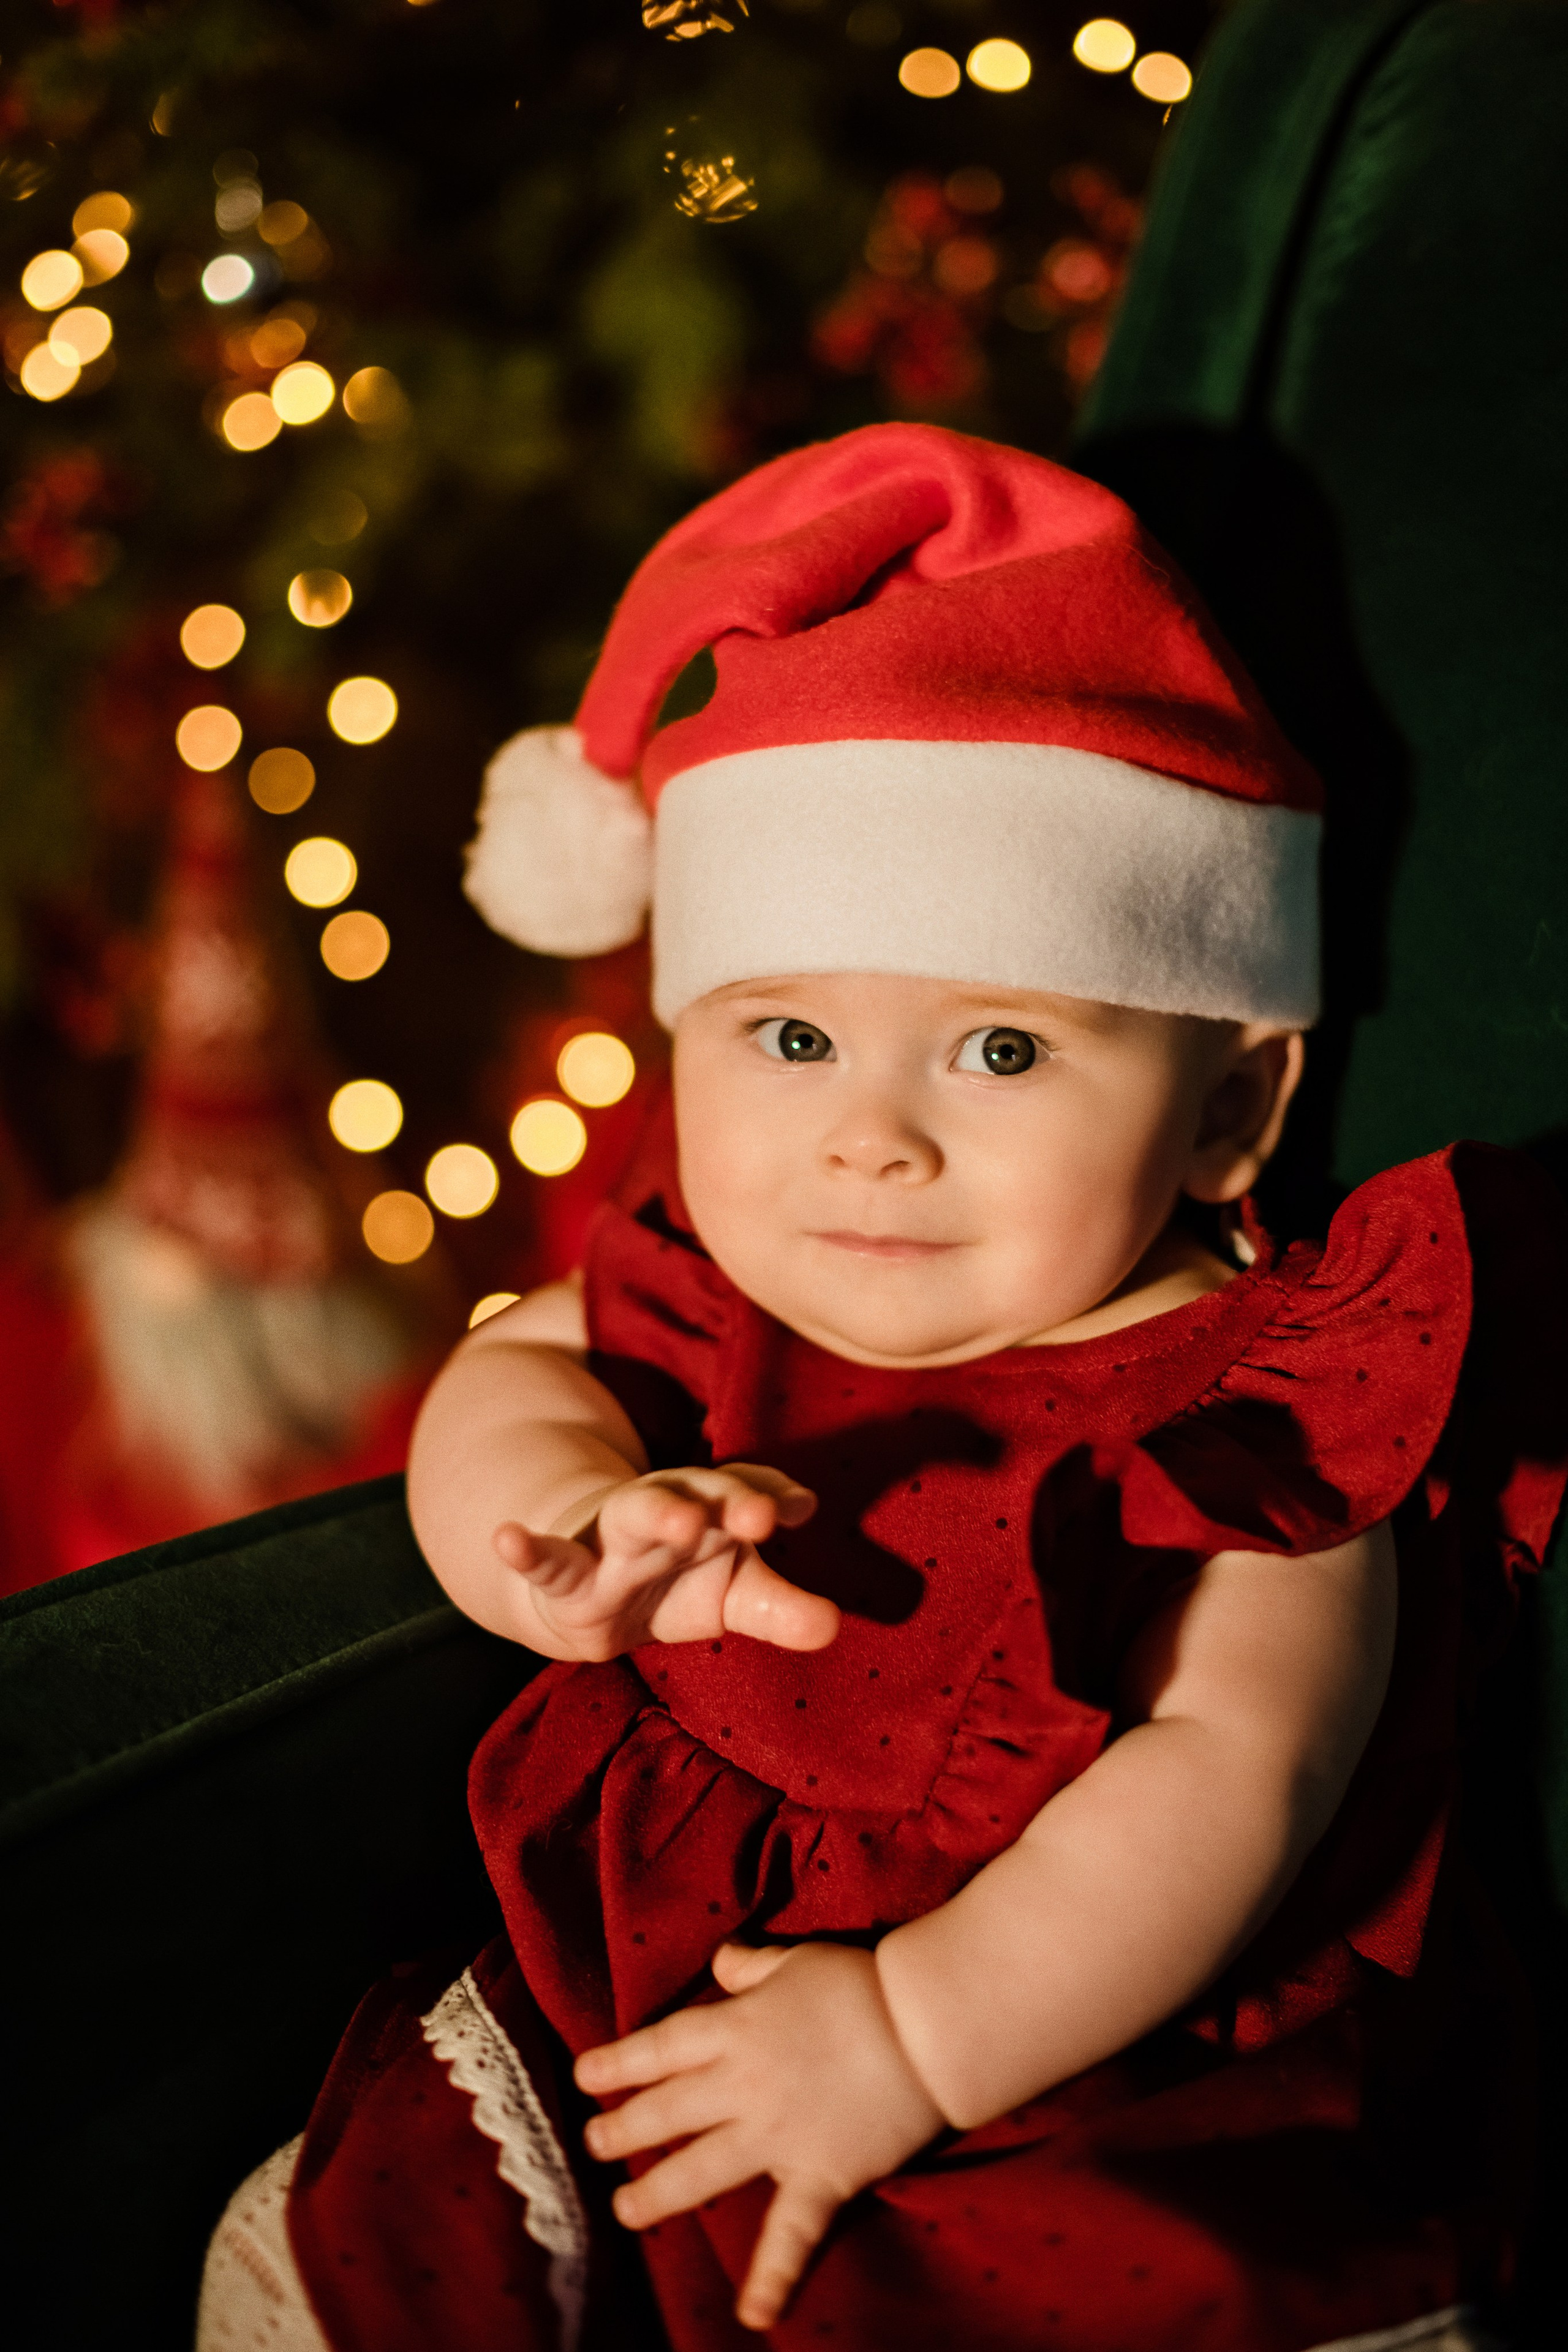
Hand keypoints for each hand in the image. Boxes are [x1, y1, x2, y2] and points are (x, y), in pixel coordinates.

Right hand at [492, 1465, 835, 1658]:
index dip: (773, 1494)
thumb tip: (834, 1625)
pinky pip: (546, 1557)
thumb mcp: (734, 1596)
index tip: (802, 1506)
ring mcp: (613, 1538)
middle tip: (760, 1513)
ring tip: (681, 1519)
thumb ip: (782, 1609)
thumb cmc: (676, 1581)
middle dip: (728, 1499)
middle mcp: (666, 1511)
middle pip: (699, 1494)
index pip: (747, 1491)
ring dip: (657, 1513)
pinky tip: (505, 1537)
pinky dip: (525, 1547)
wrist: (588, 1593)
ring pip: (635, 1514)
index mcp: (711, 1511)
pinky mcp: (567, 1571)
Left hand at [576, 1941, 942, 2330]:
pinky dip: (773, 2277)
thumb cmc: (860, 1984)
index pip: (659, 2049)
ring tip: (624, 2210)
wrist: (925, 2025)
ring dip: (658, 2193)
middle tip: (594, 2147)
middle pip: (668, 2111)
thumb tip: (722, 1965)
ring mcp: (778, 2136)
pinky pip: (791, 2233)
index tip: (584, 2080)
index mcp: (735, 2029)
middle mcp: (743, 2085)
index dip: (617, 2065)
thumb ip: (750, 1968)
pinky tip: (753, 2315)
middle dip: (623, 2131)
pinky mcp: (821, 2175)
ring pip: (701, 2171)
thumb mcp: (794, 1962)